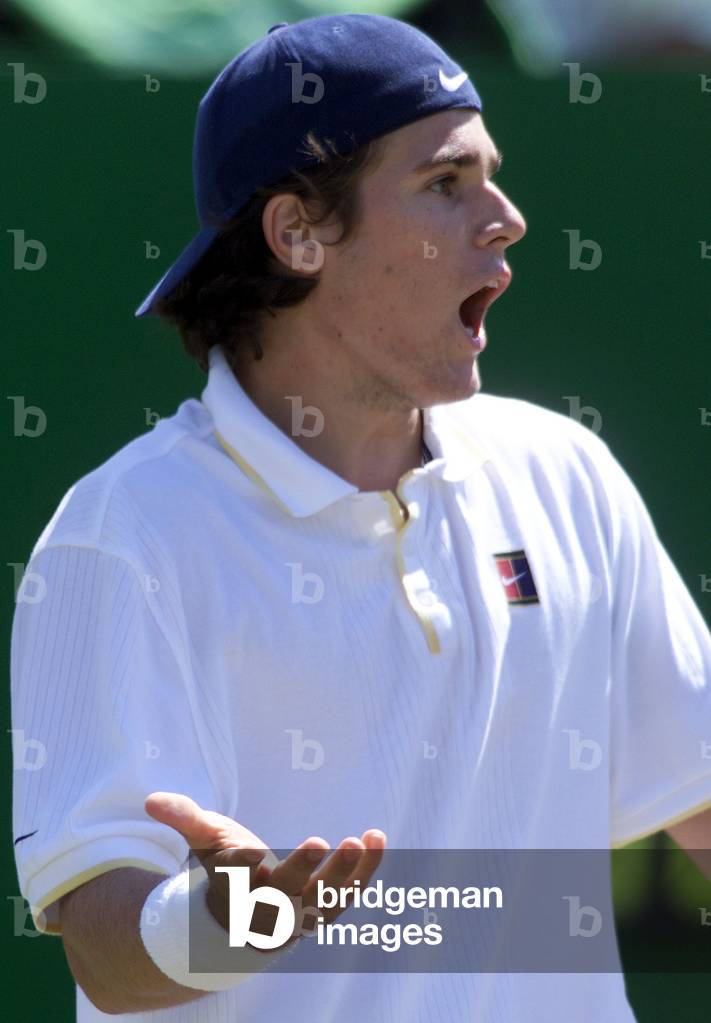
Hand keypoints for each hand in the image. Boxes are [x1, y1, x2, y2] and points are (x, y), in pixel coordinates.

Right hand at [145, 791, 386, 946]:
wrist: (242, 924)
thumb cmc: (224, 872)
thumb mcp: (204, 843)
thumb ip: (184, 819)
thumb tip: (151, 800)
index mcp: (233, 893)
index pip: (237, 883)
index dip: (242, 868)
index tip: (248, 851)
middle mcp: (266, 911)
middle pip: (286, 897)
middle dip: (304, 872)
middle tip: (324, 842)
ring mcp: (299, 916)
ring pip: (325, 901)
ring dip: (346, 873)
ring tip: (363, 838)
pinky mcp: (324, 911)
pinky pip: (349, 894)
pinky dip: (365, 870)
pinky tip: (377, 838)